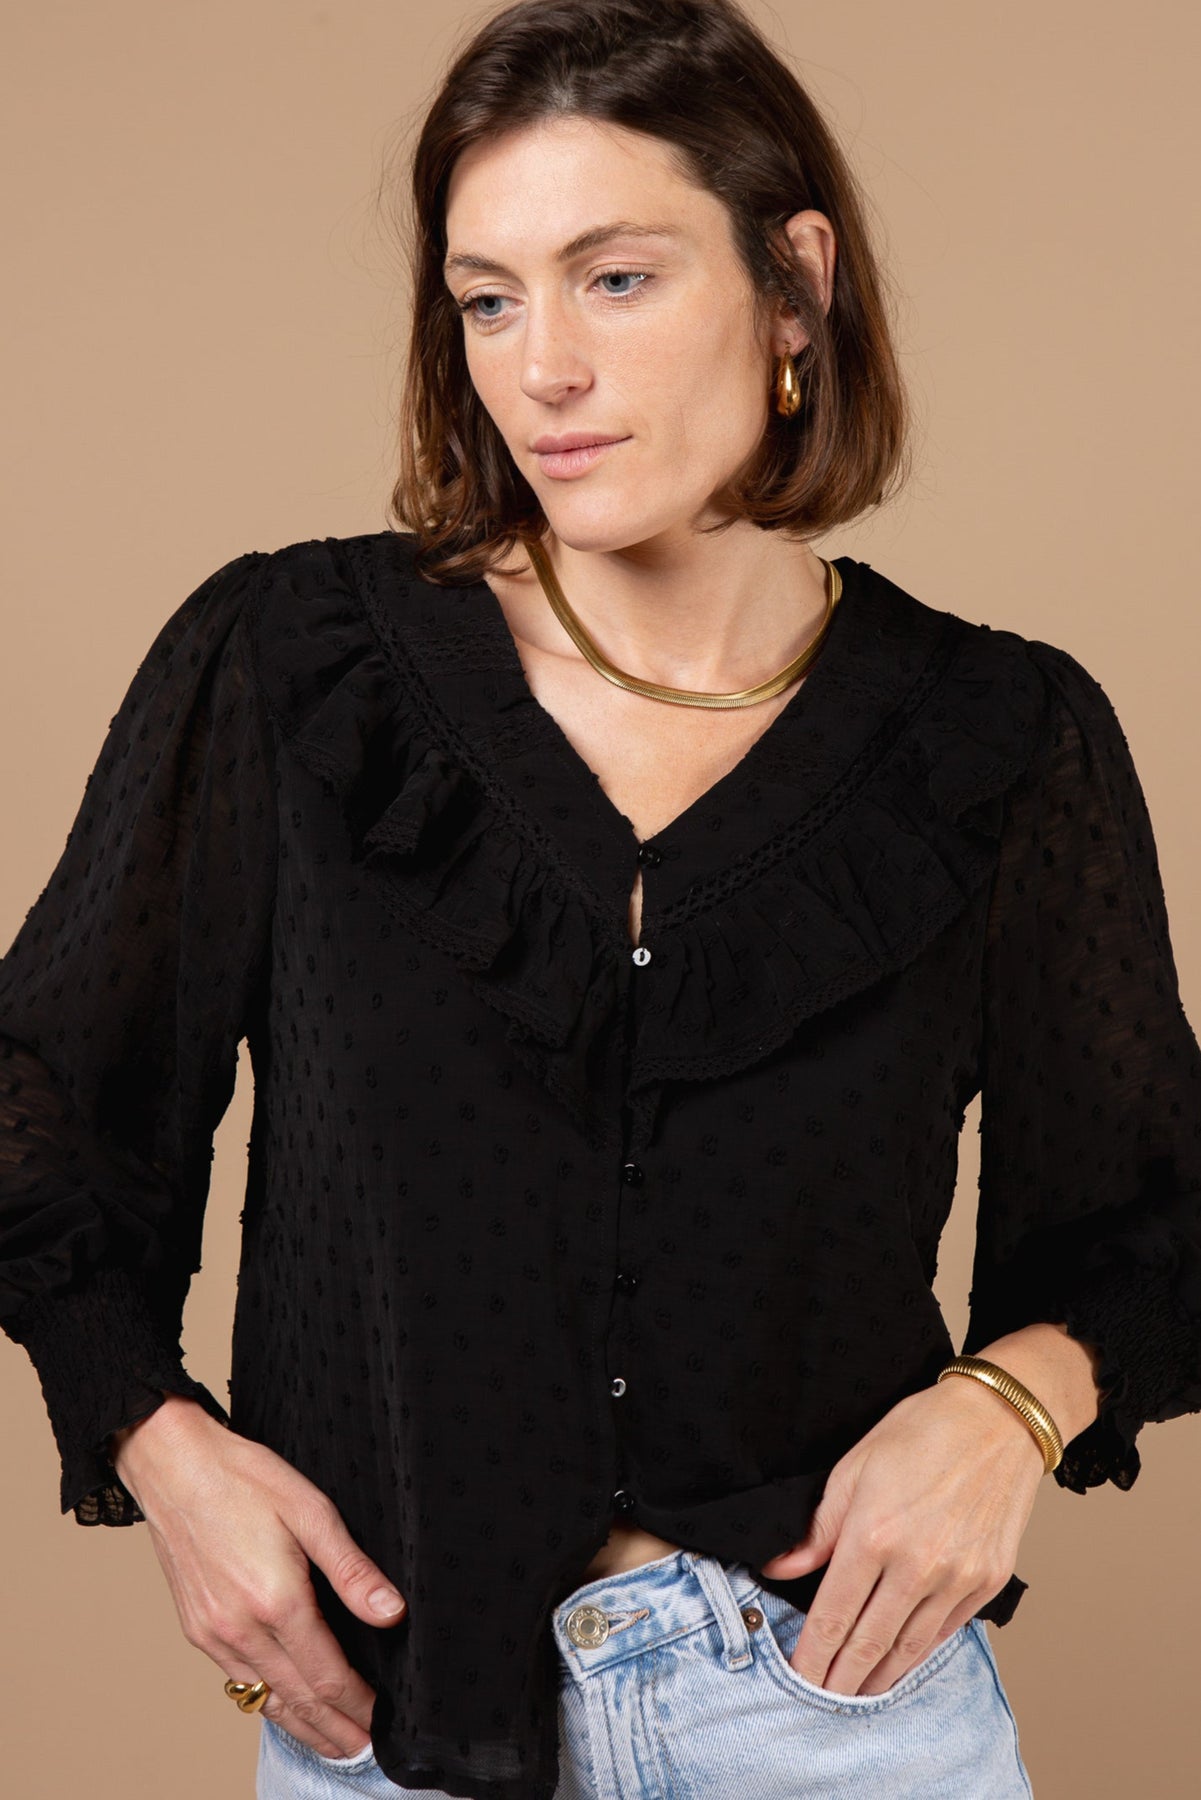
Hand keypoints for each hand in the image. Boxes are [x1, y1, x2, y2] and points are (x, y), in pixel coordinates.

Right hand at [110, 1394, 406, 1758]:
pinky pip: (237, 1681)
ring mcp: (213, 1634)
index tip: (381, 1720)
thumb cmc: (244, 1478)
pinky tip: (283, 1705)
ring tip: (333, 1742)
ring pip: (264, 1699)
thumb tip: (391, 1613)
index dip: (357, 1704)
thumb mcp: (311, 1510)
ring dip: (301, 1725)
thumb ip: (352, 1569)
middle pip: (297, 1700)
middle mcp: (240, 1630)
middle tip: (364, 1750)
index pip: (326, 1675)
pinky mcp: (196, 1629)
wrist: (174, 1466)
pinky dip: (266, 1702)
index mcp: (275, 1602)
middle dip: (335, 1729)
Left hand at [756, 1378, 1043, 1696]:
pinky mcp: (986, 1581)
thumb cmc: (922, 1431)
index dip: (811, 1655)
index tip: (797, 1676)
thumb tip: (781, 1567)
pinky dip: (919, 1652)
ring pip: (909, 1648)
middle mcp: (916, 1566)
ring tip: (857, 1695)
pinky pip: (945, 1631)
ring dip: (879, 1678)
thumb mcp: (854, 1466)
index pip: (832, 1616)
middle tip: (819, 1702)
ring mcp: (956, 1578)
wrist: (998, 1419)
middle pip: (868, 1644)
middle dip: (840, 1681)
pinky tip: (902, 1662)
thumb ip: (818, 1528)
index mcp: (873, 1534)